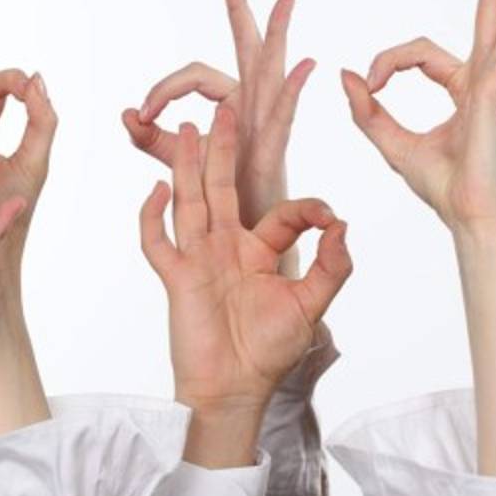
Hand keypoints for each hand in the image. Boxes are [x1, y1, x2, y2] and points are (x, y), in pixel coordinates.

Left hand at [122, 0, 314, 233]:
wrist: (240, 238)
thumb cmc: (220, 200)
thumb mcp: (178, 160)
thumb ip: (151, 137)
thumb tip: (128, 113)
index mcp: (229, 107)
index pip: (193, 79)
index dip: (163, 90)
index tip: (142, 113)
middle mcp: (248, 108)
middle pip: (245, 49)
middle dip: (239, 9)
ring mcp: (264, 125)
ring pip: (269, 71)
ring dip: (278, 35)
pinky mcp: (274, 149)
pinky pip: (284, 114)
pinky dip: (295, 89)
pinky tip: (308, 65)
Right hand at [140, 108, 350, 466]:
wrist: (235, 388)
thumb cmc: (269, 352)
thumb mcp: (311, 305)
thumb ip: (333, 266)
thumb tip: (343, 225)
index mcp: (259, 250)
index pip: (283, 213)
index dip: (309, 211)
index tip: (329, 218)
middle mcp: (226, 246)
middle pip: (222, 186)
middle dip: (223, 149)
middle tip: (224, 108)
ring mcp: (198, 259)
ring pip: (190, 201)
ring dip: (186, 165)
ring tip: (185, 128)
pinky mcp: (177, 278)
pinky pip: (157, 242)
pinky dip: (153, 217)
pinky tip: (157, 189)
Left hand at [342, 0, 495, 231]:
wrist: (468, 219)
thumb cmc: (442, 189)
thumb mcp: (390, 143)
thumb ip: (367, 110)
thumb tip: (348, 74)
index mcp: (464, 89)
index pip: (418, 53)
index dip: (387, 63)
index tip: (369, 86)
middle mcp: (487, 80)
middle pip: (492, 14)